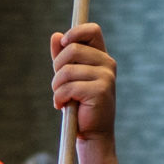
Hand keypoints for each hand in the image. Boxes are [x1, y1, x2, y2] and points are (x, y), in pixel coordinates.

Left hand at [51, 23, 115, 141]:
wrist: (92, 133)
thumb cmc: (79, 104)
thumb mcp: (69, 77)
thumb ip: (63, 57)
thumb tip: (56, 36)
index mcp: (101, 57)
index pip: (92, 30)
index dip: (75, 32)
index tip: (64, 44)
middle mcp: (107, 64)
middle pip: (73, 49)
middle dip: (57, 67)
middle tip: (59, 84)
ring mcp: (106, 77)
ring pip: (67, 70)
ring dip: (56, 86)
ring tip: (61, 98)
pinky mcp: (100, 91)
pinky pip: (68, 87)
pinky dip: (59, 98)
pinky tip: (62, 106)